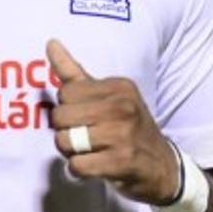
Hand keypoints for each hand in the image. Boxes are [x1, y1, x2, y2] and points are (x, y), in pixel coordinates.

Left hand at [47, 39, 179, 204]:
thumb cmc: (128, 127)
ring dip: (70, 152)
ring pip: (65, 141)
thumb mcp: (107, 96)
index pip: (65, 92)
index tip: (85, 117)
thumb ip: (74, 72)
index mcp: (119, 86)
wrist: (162, 166)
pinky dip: (78, 169)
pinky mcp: (122, 162)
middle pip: (61, 116)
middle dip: (65, 131)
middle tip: (84, 137)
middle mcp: (123, 107)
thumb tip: (50, 42)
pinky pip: (77, 165)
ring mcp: (124, 134)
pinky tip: (94, 166)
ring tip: (89, 151)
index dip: (68, 108)